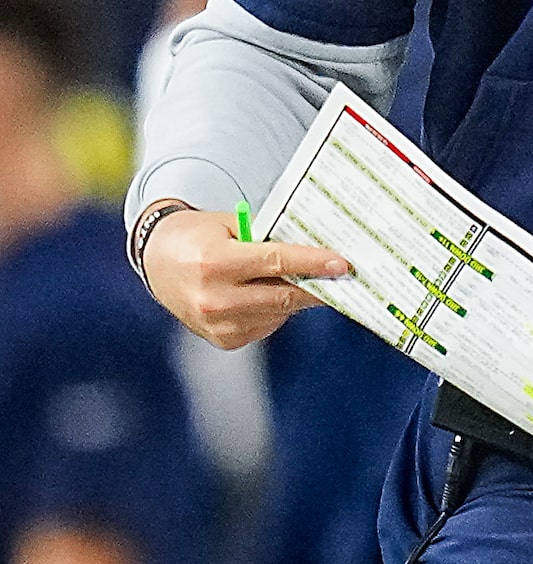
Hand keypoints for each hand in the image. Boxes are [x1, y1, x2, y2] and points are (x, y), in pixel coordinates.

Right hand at [139, 208, 349, 349]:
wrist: (158, 262)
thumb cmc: (199, 236)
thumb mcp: (230, 224)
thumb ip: (269, 236)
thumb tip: (316, 247)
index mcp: (214, 262)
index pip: (276, 263)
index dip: (314, 263)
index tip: (343, 264)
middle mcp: (213, 298)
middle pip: (283, 296)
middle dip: (317, 286)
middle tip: (341, 276)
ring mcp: (216, 324)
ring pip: (279, 313)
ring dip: (296, 297)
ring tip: (300, 279)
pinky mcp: (223, 340)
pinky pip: (266, 325)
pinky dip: (276, 310)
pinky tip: (268, 293)